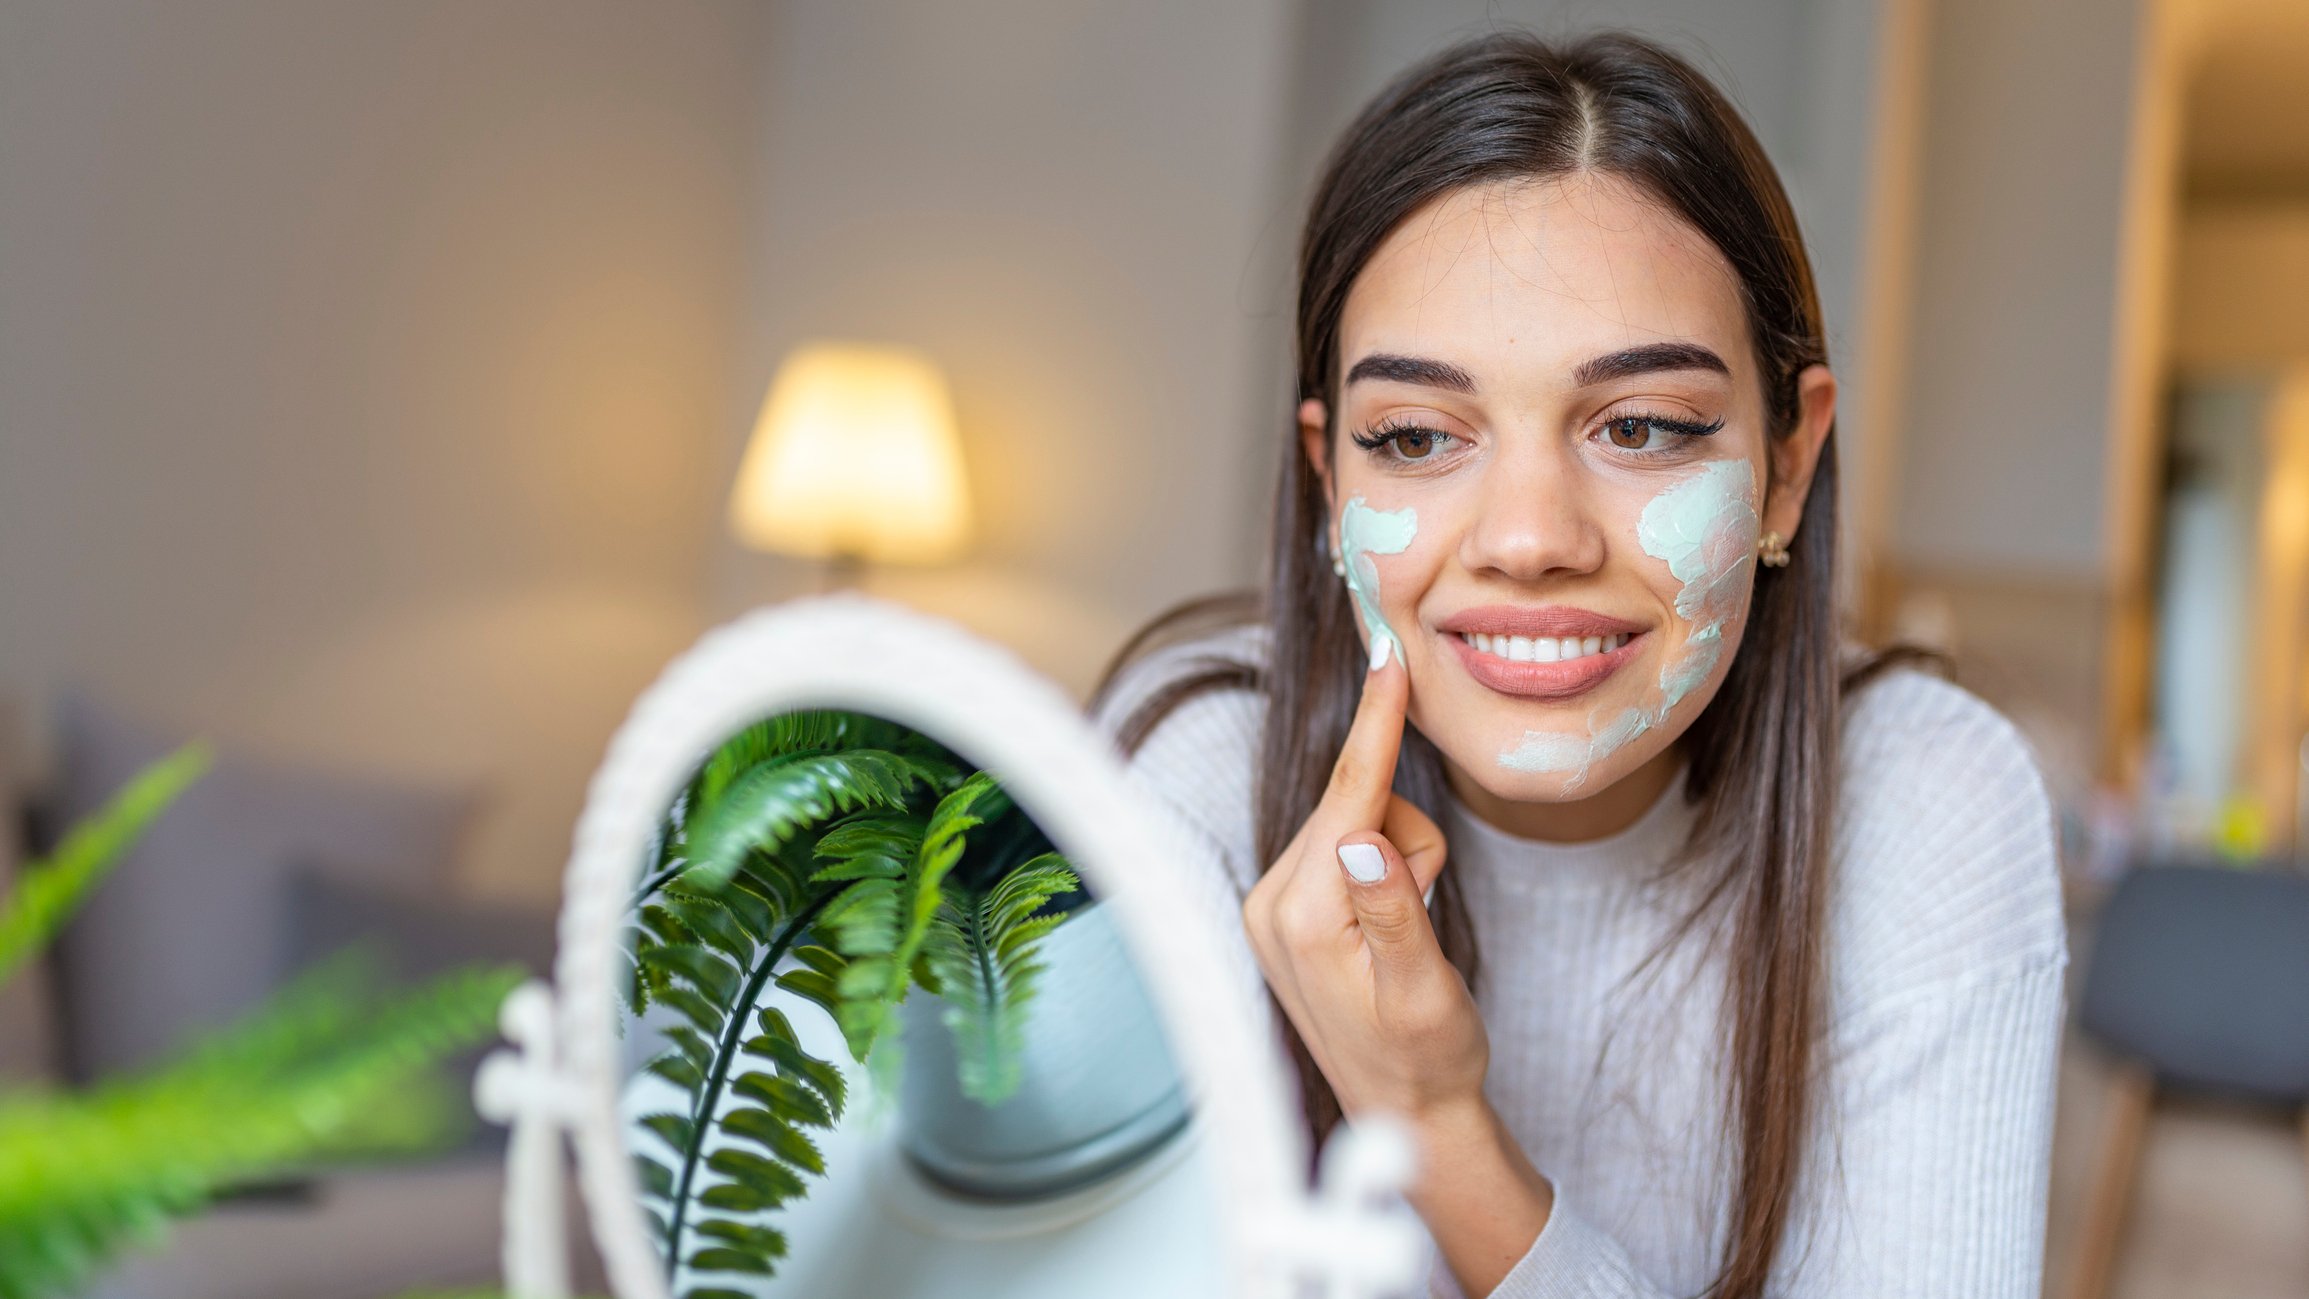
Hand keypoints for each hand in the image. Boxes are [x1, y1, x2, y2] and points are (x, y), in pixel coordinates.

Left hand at [1242, 646, 1554, 1294]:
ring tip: (1406, 939)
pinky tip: (1385, 933)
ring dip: (1398, 861)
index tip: (1388, 657)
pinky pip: (1345, 851)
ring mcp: (1273, 908)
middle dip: (1407, 838)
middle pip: (1356, 807)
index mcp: (1300, 915)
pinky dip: (1379, 872)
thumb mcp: (1424, 988)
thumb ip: (1394, 909)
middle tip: (1424, 911)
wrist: (1406, 1117)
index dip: (1377, 725)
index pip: (1348, 797)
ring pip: (1356, 826)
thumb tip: (1367, 839)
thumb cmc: (1428, 1059)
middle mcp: (1270, 902)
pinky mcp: (1287, 913)